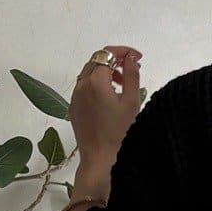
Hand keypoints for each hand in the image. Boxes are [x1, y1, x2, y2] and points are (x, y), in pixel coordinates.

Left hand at [69, 44, 142, 179]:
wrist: (100, 158)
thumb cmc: (120, 133)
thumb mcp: (132, 102)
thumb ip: (132, 75)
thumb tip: (131, 59)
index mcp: (96, 81)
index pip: (107, 53)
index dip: (124, 51)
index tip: (138, 58)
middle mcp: (81, 84)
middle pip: (97, 60)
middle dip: (114, 61)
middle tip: (131, 71)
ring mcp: (75, 95)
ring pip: (89, 72)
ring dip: (105, 72)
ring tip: (121, 86)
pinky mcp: (73, 106)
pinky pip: (84, 86)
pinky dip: (97, 84)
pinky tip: (109, 98)